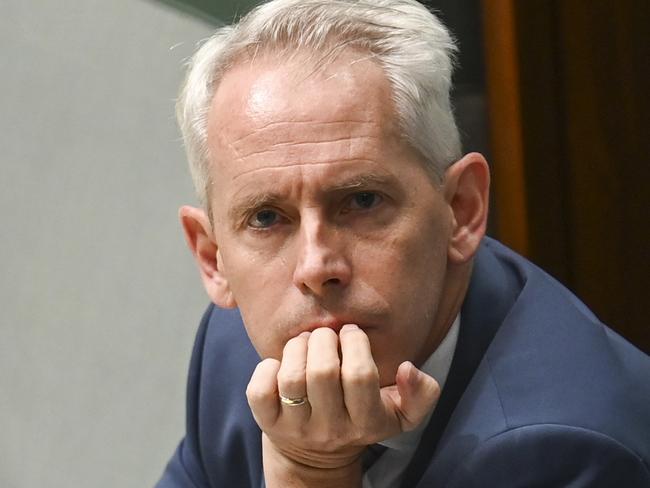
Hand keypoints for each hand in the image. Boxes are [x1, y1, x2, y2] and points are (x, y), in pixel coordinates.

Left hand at [246, 324, 439, 486]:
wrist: (316, 456)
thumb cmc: (360, 417)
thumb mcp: (399, 413)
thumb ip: (421, 393)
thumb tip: (409, 368)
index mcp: (365, 422)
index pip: (360, 375)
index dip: (355, 344)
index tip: (352, 333)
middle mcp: (330, 429)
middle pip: (322, 372)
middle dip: (324, 340)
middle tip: (326, 336)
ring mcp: (296, 428)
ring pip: (291, 377)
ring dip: (297, 347)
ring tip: (305, 343)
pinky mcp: (267, 423)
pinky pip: (259, 391)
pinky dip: (266, 368)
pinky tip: (280, 364)